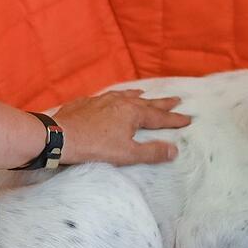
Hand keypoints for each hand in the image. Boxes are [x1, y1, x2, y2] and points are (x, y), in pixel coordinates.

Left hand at [52, 90, 190, 165]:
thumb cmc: (94, 147)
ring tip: (145, 93)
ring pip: (125, 95)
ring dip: (138, 96)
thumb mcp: (127, 154)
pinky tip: (111, 98)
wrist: (59, 136)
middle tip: (176, 99)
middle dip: (162, 103)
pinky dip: (115, 97)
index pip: (159, 117)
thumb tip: (174, 150)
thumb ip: (152, 152)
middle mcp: (120, 102)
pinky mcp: (86, 103)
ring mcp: (102, 100)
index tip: (188, 119)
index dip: (174, 119)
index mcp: (133, 113)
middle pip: (146, 102)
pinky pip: (106, 97)